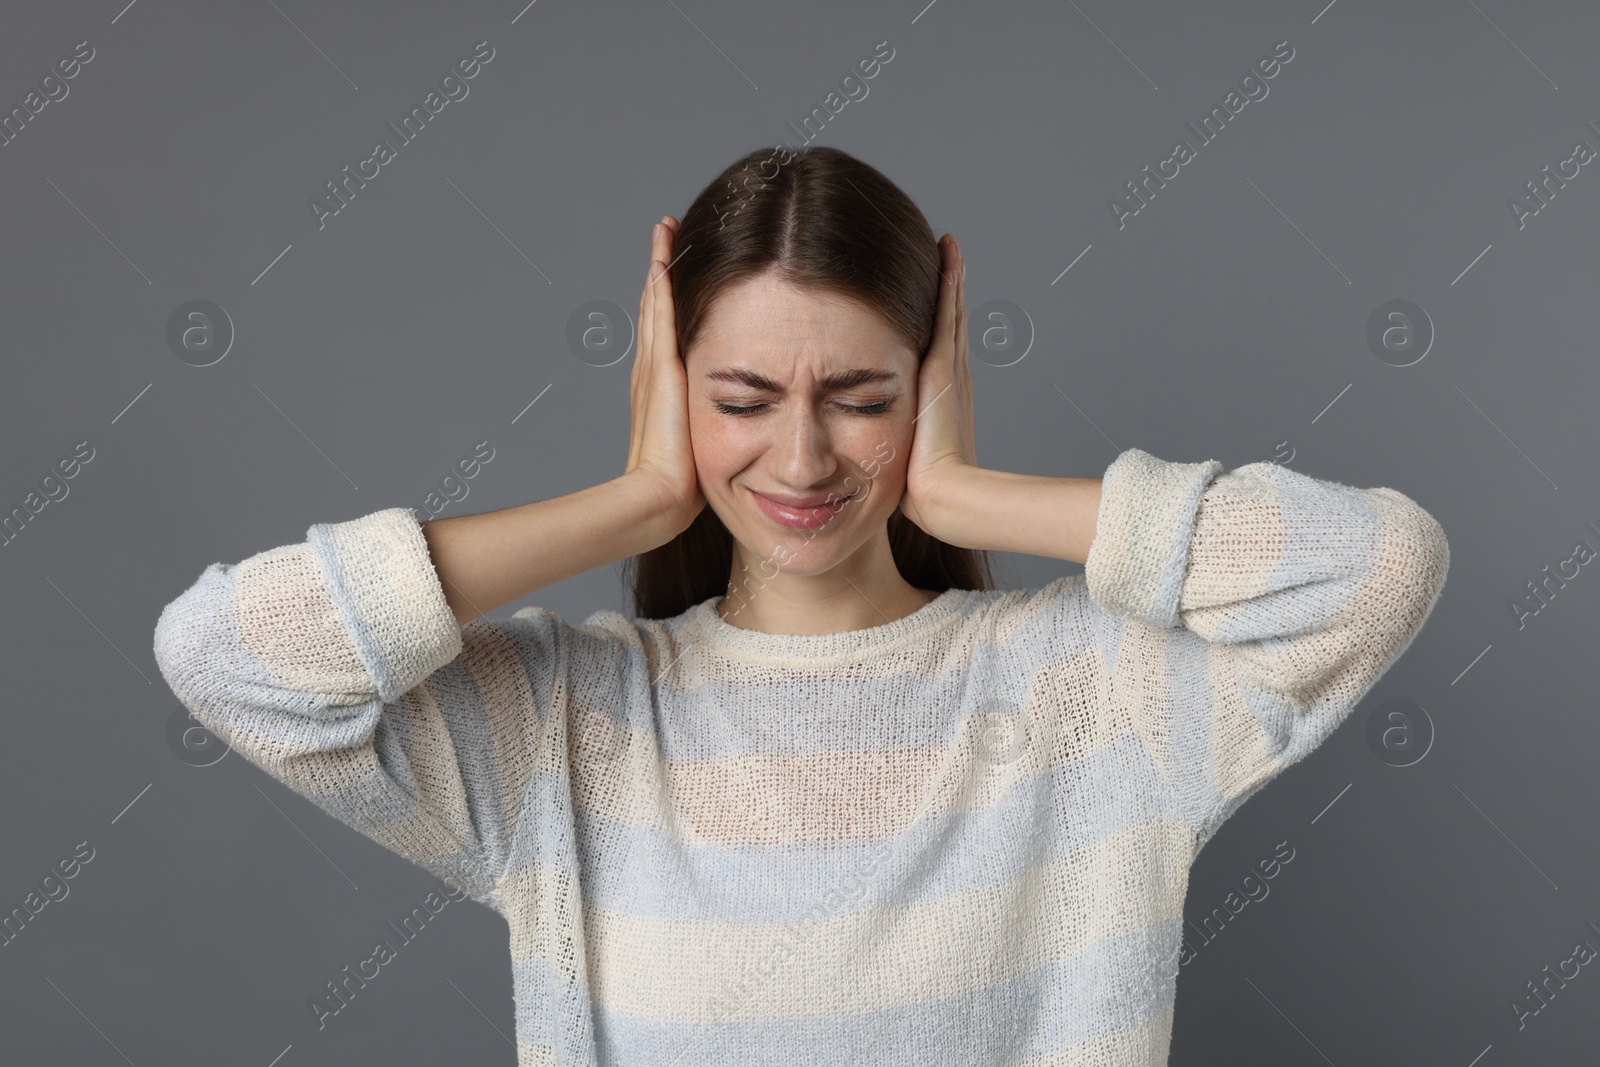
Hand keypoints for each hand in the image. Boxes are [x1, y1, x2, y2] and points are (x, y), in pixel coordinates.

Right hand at [623, 216, 705, 534]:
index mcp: (663, 388)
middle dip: (664, 274)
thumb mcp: (711, 447)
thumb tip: (751, 432)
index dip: (670, 303)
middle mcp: (653, 369)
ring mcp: (653, 364)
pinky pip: (661, 312)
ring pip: (658, 302)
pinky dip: (662, 281)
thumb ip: (724, 431)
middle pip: (658, 308)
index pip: (667, 334)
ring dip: (662, 266)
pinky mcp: (661, 365)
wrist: (659, 494)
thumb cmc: (683, 486)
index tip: (676, 274)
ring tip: (667, 232)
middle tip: (668, 236)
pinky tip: (666, 254)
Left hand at [899, 234, 976, 537]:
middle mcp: (952, 378)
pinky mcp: (944, 366)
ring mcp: (951, 369)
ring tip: (949, 246)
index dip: (940, 324)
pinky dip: (949, 282)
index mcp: (942, 398)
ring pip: (950, 312)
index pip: (939, 350)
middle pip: (949, 324)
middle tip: (949, 257)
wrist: (942, 493)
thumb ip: (889, 446)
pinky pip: (947, 312)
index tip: (935, 298)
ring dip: (950, 278)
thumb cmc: (920, 489)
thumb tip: (865, 454)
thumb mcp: (900, 457)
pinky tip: (947, 253)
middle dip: (948, 293)